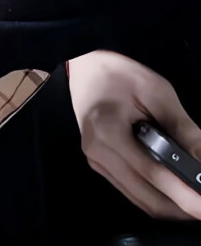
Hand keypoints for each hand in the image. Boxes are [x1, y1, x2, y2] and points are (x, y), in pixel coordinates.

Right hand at [69, 50, 200, 219]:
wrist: (85, 68)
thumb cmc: (118, 75)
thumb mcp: (157, 92)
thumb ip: (184, 130)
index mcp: (108, 130)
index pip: (153, 174)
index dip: (185, 196)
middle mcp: (98, 152)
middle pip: (148, 197)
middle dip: (183, 206)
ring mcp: (97, 161)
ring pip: (142, 201)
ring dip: (173, 206)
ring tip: (196, 197)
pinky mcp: (99, 164)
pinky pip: (134, 192)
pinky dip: (158, 197)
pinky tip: (176, 189)